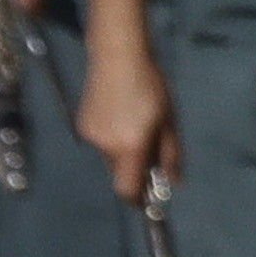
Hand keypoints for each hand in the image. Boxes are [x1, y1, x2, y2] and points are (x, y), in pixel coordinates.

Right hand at [77, 21, 174, 205]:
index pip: (127, 189)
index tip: (149, 199)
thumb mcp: (168, 123)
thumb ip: (171, 155)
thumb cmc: (151, 88)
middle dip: (135, 168)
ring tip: (137, 124)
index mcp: (129, 147)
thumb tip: (174, 183)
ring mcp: (89, 135)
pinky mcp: (81, 124)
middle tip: (152, 146)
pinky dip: (112, 140)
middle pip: (120, 173)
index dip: (137, 199)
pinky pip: (101, 143)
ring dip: (124, 152)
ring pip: (110, 158)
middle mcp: (104, 146)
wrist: (117, 57)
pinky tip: (121, 116)